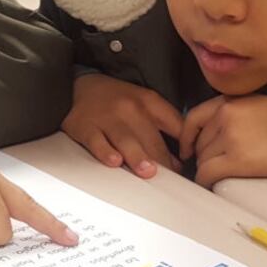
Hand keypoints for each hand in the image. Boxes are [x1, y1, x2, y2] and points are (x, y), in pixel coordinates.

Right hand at [62, 74, 182, 178]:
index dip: (184, 144)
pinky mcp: (86, 127)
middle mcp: (129, 109)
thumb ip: (165, 126)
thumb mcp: (145, 103)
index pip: (174, 124)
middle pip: (151, 138)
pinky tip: (114, 161)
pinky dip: (105, 152)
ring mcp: (107, 118)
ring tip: (147, 171)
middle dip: (162, 160)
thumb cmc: (116, 100)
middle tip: (171, 179)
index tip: (187, 162)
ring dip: (137, 156)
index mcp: (149, 102)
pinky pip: (96, 142)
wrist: (79, 86)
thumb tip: (179, 162)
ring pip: (126, 139)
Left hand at [179, 95, 266, 188]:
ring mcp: (230, 137)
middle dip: (202, 156)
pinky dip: (206, 181)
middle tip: (213, 167)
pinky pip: (207, 173)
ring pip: (202, 159)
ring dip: (208, 169)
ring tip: (220, 176)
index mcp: (230, 100)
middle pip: (198, 142)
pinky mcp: (238, 159)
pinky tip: (213, 185)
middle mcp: (226, 115)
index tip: (187, 148)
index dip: (186, 137)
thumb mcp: (257, 105)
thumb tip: (215, 136)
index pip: (193, 118)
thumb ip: (233, 114)